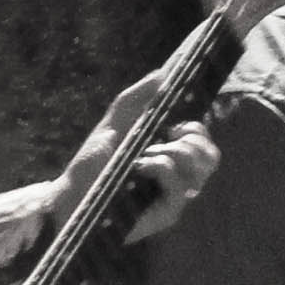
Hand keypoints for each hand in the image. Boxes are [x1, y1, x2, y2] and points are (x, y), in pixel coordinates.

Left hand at [51, 73, 218, 246]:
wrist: (73, 194)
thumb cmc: (94, 161)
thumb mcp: (116, 121)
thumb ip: (139, 97)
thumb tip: (163, 72)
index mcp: (171, 156)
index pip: (203, 142)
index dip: (197, 128)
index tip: (176, 123)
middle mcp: (179, 176)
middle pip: (211, 155)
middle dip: (193, 138)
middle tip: (168, 136)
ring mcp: (176, 195)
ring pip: (201, 168)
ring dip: (176, 151)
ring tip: (147, 152)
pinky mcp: (169, 212)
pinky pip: (181, 185)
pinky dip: (162, 167)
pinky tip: (141, 167)